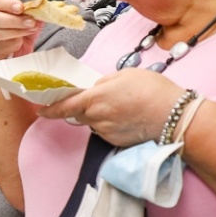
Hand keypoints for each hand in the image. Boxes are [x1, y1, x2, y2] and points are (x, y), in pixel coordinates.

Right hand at [0, 0, 40, 60]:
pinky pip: (2, 45)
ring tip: (31, 30)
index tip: (20, 7)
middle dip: (14, 20)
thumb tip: (41, 11)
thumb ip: (32, 12)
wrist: (15, 50)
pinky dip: (14, 43)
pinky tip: (21, 41)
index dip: (9, 4)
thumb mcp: (27, 17)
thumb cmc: (18, 28)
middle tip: (30, 21)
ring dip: (17, 31)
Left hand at [39, 69, 185, 147]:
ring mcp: (105, 131)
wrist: (174, 115)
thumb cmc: (152, 89)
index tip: (41, 110)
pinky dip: (109, 125)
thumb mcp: (125, 75)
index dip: (50, 109)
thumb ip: (104, 82)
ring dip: (97, 116)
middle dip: (82, 108)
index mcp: (94, 98)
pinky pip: (104, 131)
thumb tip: (95, 88)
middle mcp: (95, 117)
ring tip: (120, 107)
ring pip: (92, 123)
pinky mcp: (115, 141)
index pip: (63, 106)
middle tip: (100, 99)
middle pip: (77, 114)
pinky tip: (127, 118)